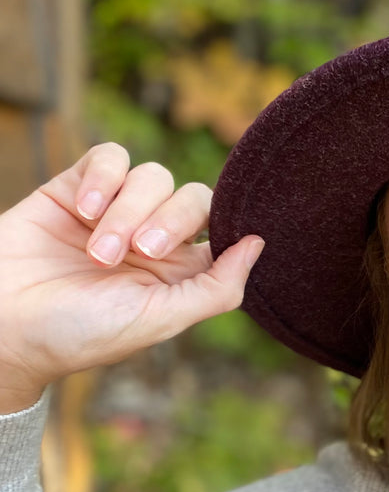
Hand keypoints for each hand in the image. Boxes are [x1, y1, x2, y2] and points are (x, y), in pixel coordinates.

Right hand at [0, 142, 262, 402]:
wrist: (1, 322)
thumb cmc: (78, 334)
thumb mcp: (158, 321)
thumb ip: (216, 288)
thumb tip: (259, 244)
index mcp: (179, 274)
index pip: (222, 231)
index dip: (221, 227)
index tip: (200, 244)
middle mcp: (151, 240)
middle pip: (193, 198)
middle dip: (170, 221)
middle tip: (139, 251)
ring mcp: (114, 211)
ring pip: (152, 177)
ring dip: (127, 210)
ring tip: (96, 251)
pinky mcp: (75, 188)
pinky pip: (111, 157)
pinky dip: (104, 178)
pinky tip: (82, 210)